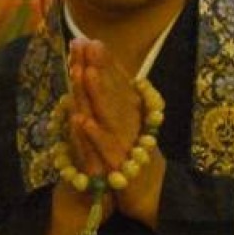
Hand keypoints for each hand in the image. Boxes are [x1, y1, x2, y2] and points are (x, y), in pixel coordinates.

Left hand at [64, 39, 163, 226]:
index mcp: (133, 113)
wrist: (153, 195)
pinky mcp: (119, 166)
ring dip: (98, 94)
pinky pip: (105, 149)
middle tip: (86, 44)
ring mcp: (127, 144)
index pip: (118, 83)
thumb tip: (100, 72)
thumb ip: (117, 100)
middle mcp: (132, 124)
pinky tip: (81, 120)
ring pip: (110, 116)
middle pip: (113, 93)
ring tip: (85, 72)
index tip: (88, 39)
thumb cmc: (135, 155)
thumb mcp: (127, 125)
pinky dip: (94, 135)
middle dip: (99, 68)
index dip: (103, 61)